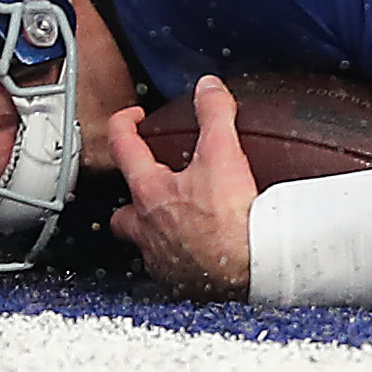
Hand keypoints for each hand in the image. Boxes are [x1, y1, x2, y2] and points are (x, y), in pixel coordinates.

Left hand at [109, 76, 256, 300]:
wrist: (250, 266)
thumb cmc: (229, 220)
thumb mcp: (223, 152)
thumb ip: (214, 114)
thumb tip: (208, 89)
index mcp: (150, 192)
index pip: (123, 147)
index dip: (124, 125)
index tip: (132, 118)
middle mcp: (147, 228)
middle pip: (121, 211)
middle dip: (129, 198)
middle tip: (148, 186)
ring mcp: (161, 258)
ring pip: (143, 243)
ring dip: (153, 231)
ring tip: (174, 223)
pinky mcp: (181, 282)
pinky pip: (169, 268)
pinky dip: (179, 258)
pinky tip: (199, 252)